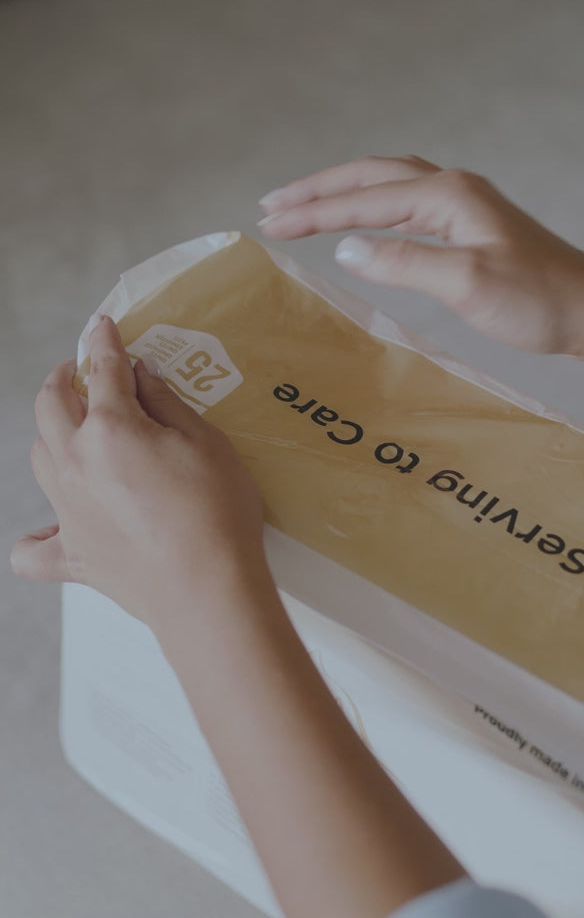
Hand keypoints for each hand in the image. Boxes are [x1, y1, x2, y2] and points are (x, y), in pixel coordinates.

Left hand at [10, 317, 266, 633]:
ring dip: (52, 436)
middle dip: (63, 381)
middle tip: (79, 375)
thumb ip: (166, 404)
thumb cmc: (216, 514)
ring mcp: (68, 511)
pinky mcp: (72, 557)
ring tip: (75, 434)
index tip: (102, 327)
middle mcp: (76, 463)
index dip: (104, 343)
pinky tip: (54, 528)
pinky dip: (37, 537)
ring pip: (39, 458)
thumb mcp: (206, 442)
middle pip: (50, 406)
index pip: (103, 370)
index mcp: (110, 428)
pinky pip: (32, 549)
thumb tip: (140, 377)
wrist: (208, 590)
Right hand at [258, 155, 583, 362]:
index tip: (270, 223)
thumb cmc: (535, 300)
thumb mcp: (465, 282)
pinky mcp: (466, 226)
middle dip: (318, 190)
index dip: (314, 211)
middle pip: (369, 175)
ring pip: (386, 185)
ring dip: (341, 192)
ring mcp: (460, 205)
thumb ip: (404, 262)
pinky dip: (369, 206)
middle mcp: (451, 190)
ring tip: (300, 206)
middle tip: (272, 206)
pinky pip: (403, 204)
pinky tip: (358, 222)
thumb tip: (347, 250)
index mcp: (447, 196)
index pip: (364, 198)